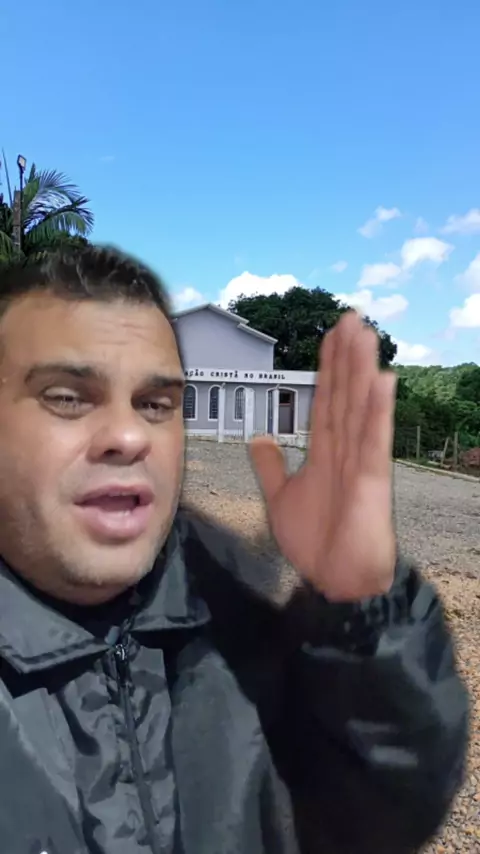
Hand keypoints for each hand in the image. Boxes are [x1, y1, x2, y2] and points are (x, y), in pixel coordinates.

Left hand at [249, 312, 396, 602]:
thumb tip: (258, 438)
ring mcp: (361, 463)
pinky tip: (383, 381)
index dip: (327, 368)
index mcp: (325, 452)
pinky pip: (374, 442)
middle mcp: (345, 450)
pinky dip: (378, 411)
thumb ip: (271, 466)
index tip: (330, 336)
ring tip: (365, 334)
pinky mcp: (372, 482)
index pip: (326, 400)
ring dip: (362, 370)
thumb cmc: (317, 543)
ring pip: (360, 408)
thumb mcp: (282, 497)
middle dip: (346, 356)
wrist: (336, 582)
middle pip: (344, 394)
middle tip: (351, 318)